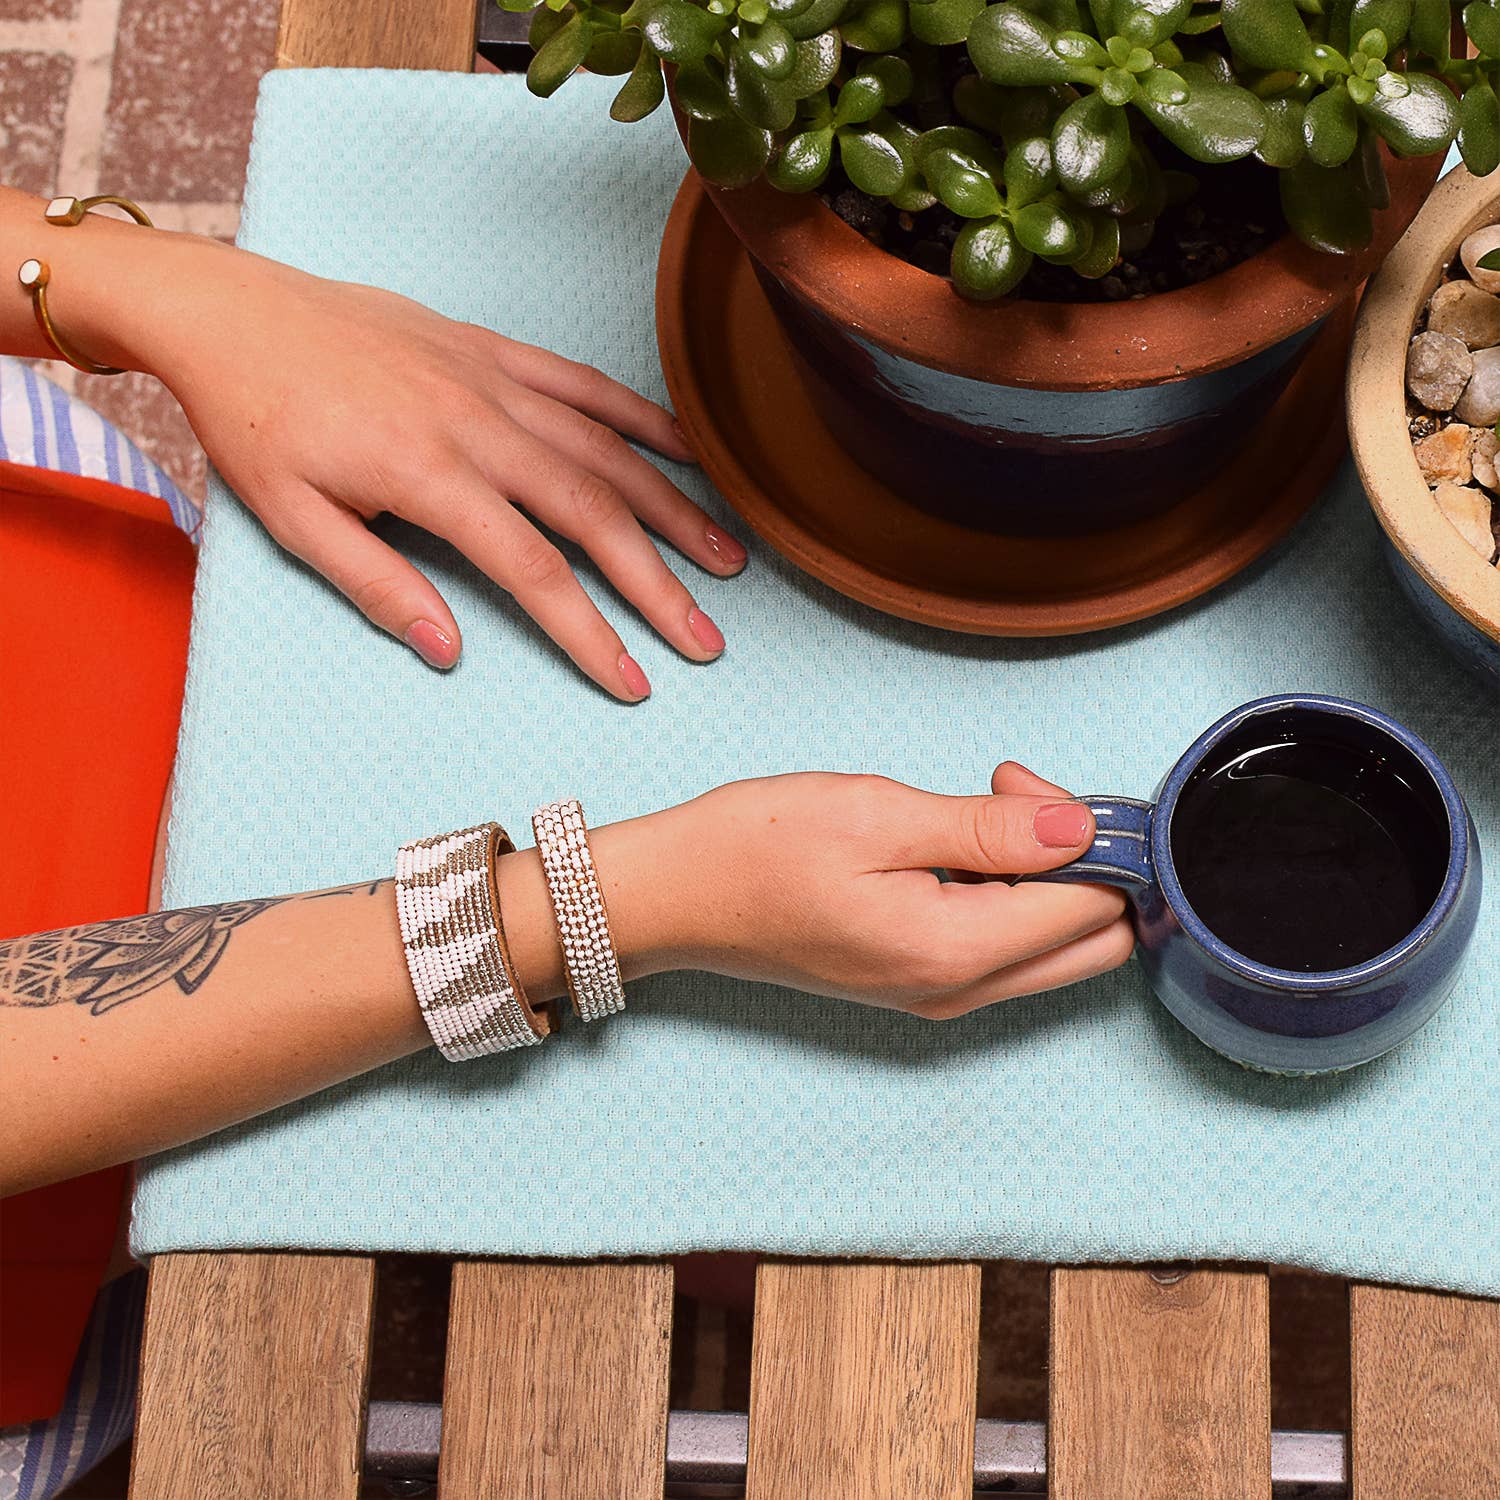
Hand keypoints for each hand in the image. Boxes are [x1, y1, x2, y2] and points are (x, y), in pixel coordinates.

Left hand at [135, 236, 746, 697]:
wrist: (230, 311)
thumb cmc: (254, 420)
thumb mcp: (292, 519)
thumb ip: (377, 587)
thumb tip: (450, 652)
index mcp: (427, 475)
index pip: (534, 570)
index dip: (591, 633)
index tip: (633, 679)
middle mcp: (477, 425)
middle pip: (593, 514)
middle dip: (657, 583)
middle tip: (705, 637)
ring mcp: (491, 381)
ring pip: (605, 449)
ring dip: (672, 507)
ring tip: (724, 558)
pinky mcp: (491, 350)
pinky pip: (582, 383)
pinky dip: (641, 417)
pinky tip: (688, 452)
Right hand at [600, 762, 1133, 1017]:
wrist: (675, 896)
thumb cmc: (755, 850)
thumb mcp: (874, 815)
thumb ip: (988, 828)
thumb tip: (1082, 827)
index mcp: (954, 950)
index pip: (1091, 905)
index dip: (1083, 834)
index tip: (1015, 783)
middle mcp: (959, 991)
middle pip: (1095, 943)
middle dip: (1082, 863)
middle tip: (1010, 798)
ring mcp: (941, 996)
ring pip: (1057, 947)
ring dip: (1045, 876)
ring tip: (974, 812)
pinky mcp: (921, 983)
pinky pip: (1008, 949)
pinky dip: (1011, 897)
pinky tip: (955, 847)